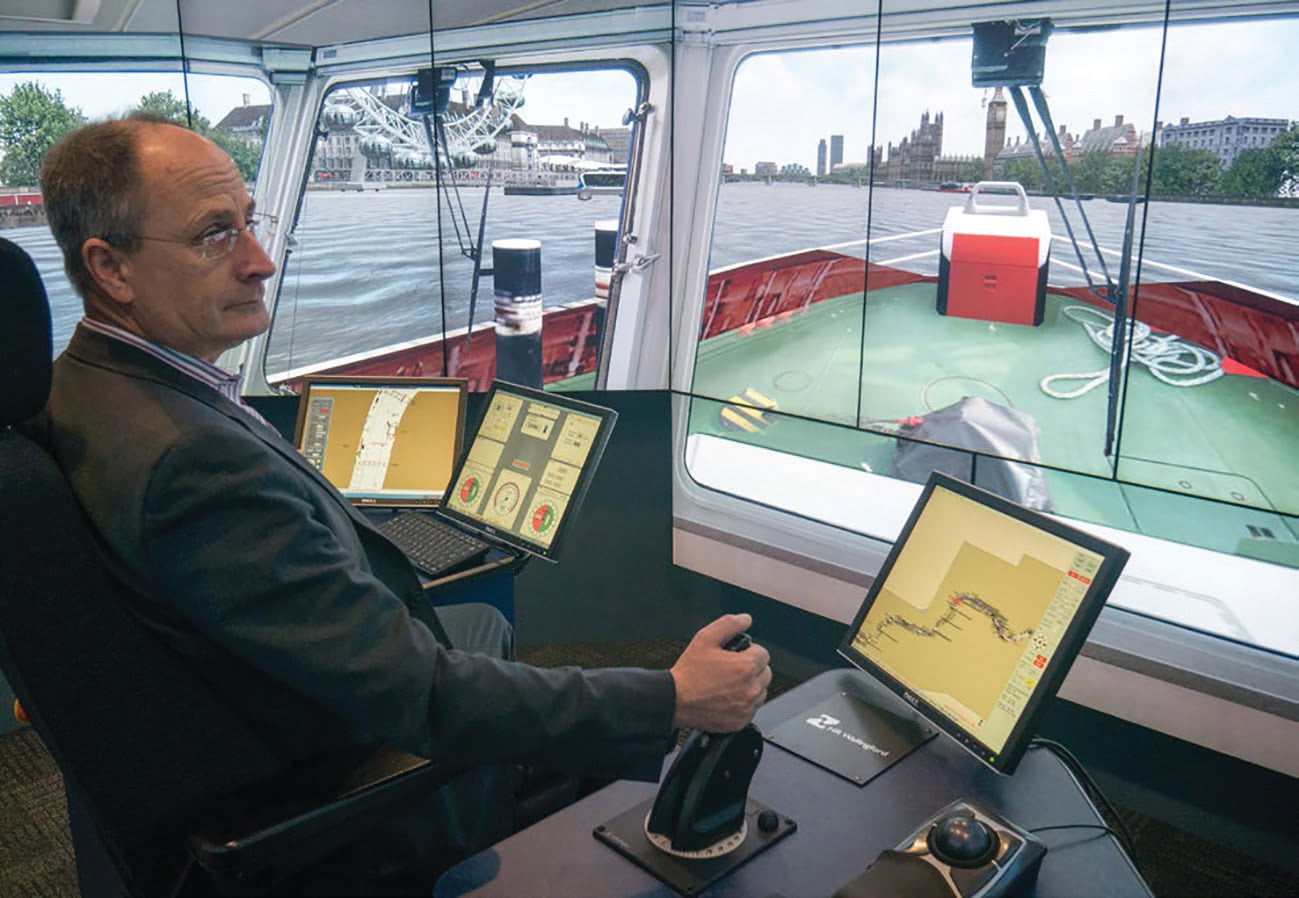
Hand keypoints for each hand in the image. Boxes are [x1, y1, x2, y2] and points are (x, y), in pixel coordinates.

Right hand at [669, 614, 771, 732]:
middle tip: (731, 669)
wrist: (676, 700)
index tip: (736, 656)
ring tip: (729, 683)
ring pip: (761, 691)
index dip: (749, 651)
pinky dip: (744, 703)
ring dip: (750, 686)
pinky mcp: (741, 721)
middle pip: (765, 673)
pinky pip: (752, 709)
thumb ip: (729, 624)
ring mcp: (747, 707)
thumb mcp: (705, 638)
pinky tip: (727, 697)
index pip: (763, 654)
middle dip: (752, 668)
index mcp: (745, 667)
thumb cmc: (689, 673)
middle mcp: (750, 688)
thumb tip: (745, 619)